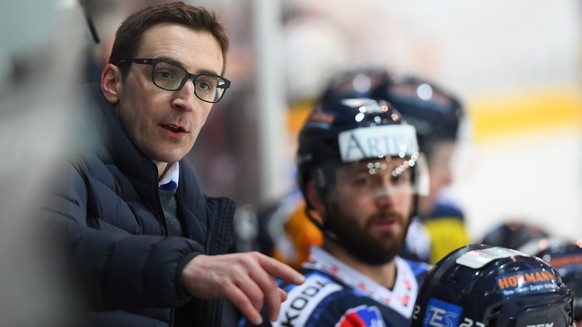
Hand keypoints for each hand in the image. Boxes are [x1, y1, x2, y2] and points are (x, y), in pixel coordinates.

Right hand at [181, 251, 304, 324]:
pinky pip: (243, 301)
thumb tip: (284, 295)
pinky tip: (254, 319)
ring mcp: (235, 273)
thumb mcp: (246, 273)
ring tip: (259, 315)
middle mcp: (246, 263)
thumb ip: (265, 282)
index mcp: (254, 258)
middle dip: (275, 303)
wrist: (194, 270)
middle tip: (276, 316)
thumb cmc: (224, 272)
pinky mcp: (224, 285)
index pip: (276, 266)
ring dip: (261, 309)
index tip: (302, 281)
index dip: (290, 274)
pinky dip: (251, 312)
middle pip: (269, 285)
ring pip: (257, 294)